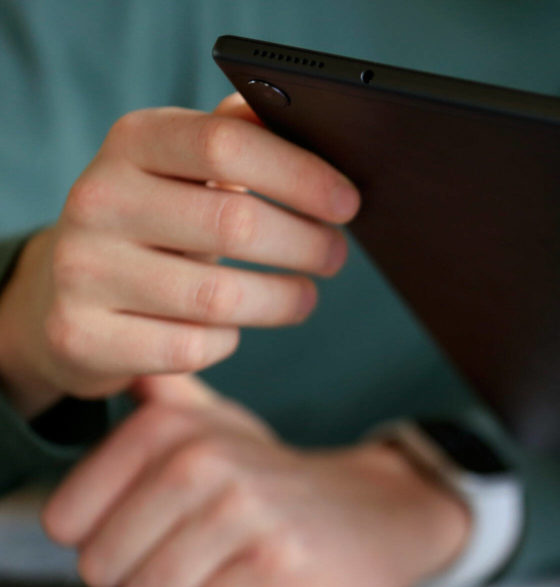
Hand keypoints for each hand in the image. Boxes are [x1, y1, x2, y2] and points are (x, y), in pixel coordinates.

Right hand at [0, 94, 358, 416]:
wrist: (63, 293)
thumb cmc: (155, 221)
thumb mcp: (182, 167)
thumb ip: (236, 137)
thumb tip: (306, 118)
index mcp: (132, 142)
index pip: (226, 144)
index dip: (300, 175)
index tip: (347, 203)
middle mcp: (98, 199)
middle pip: (235, 224)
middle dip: (306, 244)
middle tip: (334, 255)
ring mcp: (83, 271)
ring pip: (219, 297)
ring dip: (281, 300)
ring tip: (304, 296)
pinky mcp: (83, 337)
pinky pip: (191, 346)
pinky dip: (228, 340)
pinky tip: (234, 328)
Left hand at [41, 374, 467, 586]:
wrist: (384, 509)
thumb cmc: (277, 480)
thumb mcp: (223, 426)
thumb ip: (166, 397)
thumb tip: (120, 362)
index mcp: (175, 427)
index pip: (66, 517)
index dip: (99, 540)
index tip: (147, 531)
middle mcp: (207, 459)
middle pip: (102, 564)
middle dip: (135, 578)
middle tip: (188, 558)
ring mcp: (248, 511)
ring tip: (219, 571)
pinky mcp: (283, 564)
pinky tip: (254, 585)